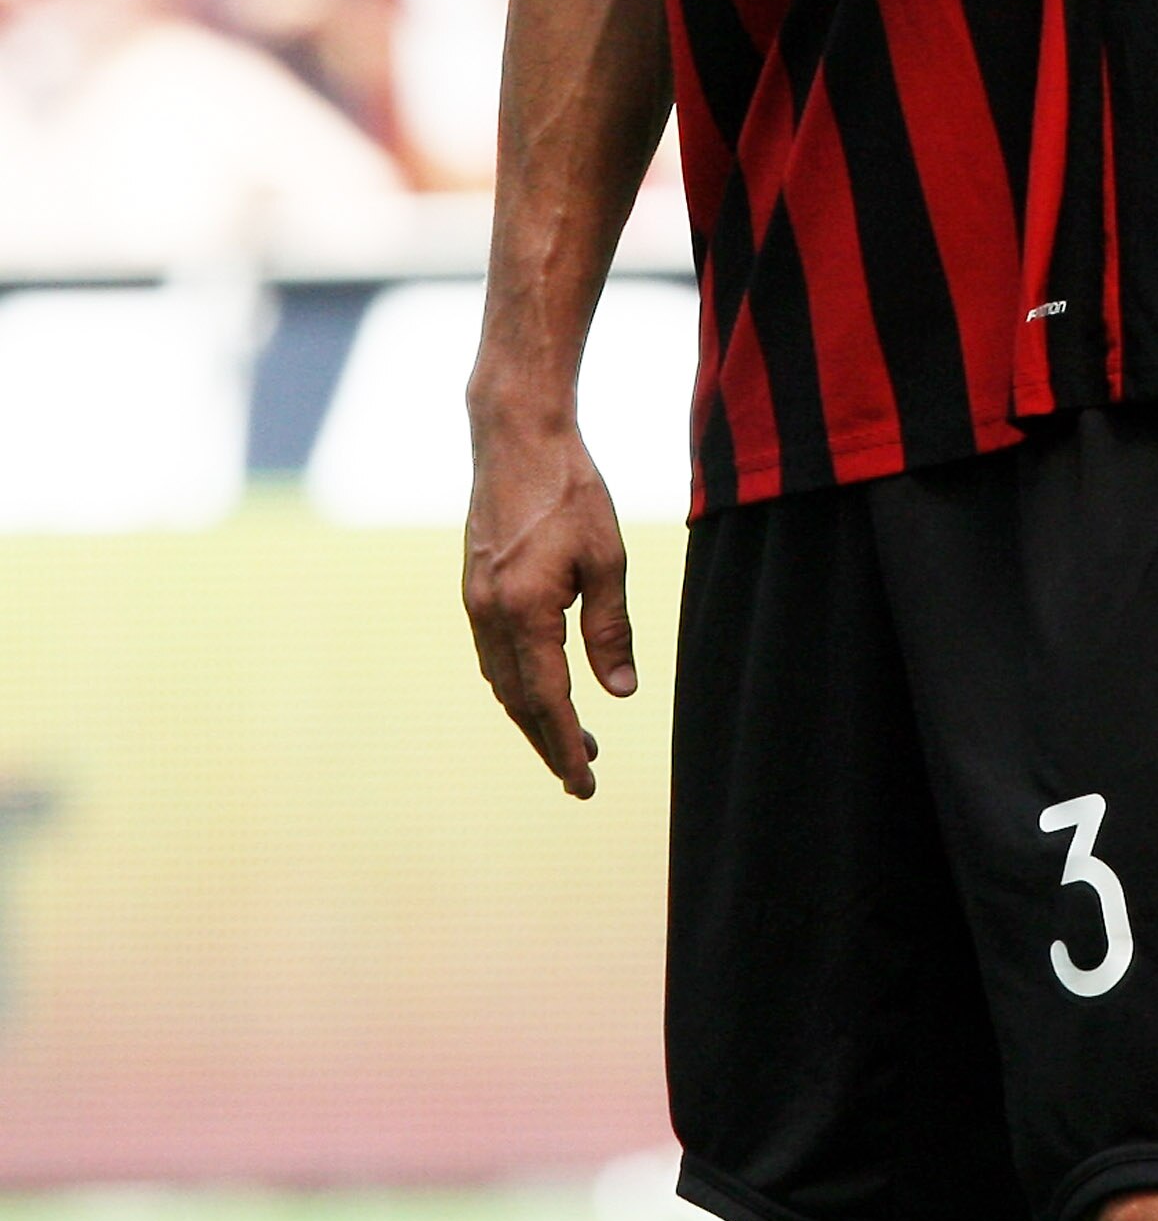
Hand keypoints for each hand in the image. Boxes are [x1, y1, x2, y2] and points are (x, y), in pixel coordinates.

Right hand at [462, 406, 636, 797]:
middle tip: (581, 776)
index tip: (583, 784)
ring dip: (531, 715)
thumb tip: (620, 693)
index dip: (565, 748)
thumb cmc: (570, 489)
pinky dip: (515, 682)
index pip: (546, 701)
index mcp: (524, 611)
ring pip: (500, 681)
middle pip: (517, 701)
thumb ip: (610, 629)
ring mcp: (475, 601)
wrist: (516, 435)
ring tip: (570, 737)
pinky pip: (491, 654)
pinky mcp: (474, 587)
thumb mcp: (606, 558)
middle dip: (547, 742)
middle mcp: (490, 613)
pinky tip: (539, 686)